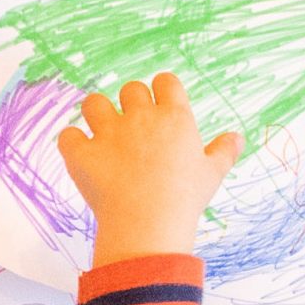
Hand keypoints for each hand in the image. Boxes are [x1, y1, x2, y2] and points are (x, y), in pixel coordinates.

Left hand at [56, 75, 241, 268]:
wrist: (149, 224)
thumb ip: (223, 152)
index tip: (160, 108)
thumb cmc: (185, 200)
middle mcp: (140, 117)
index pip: (165, 80)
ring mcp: (108, 133)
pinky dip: (72, 143)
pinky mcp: (82, 153)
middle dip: (130, 104)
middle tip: (133, 130)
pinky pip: (67, 135)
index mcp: (174, 117)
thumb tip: (237, 137)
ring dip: (96, 114)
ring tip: (102, 134)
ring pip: (93, 102)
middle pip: (130, 89)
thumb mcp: (212, 174)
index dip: (161, 91)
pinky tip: (81, 155)